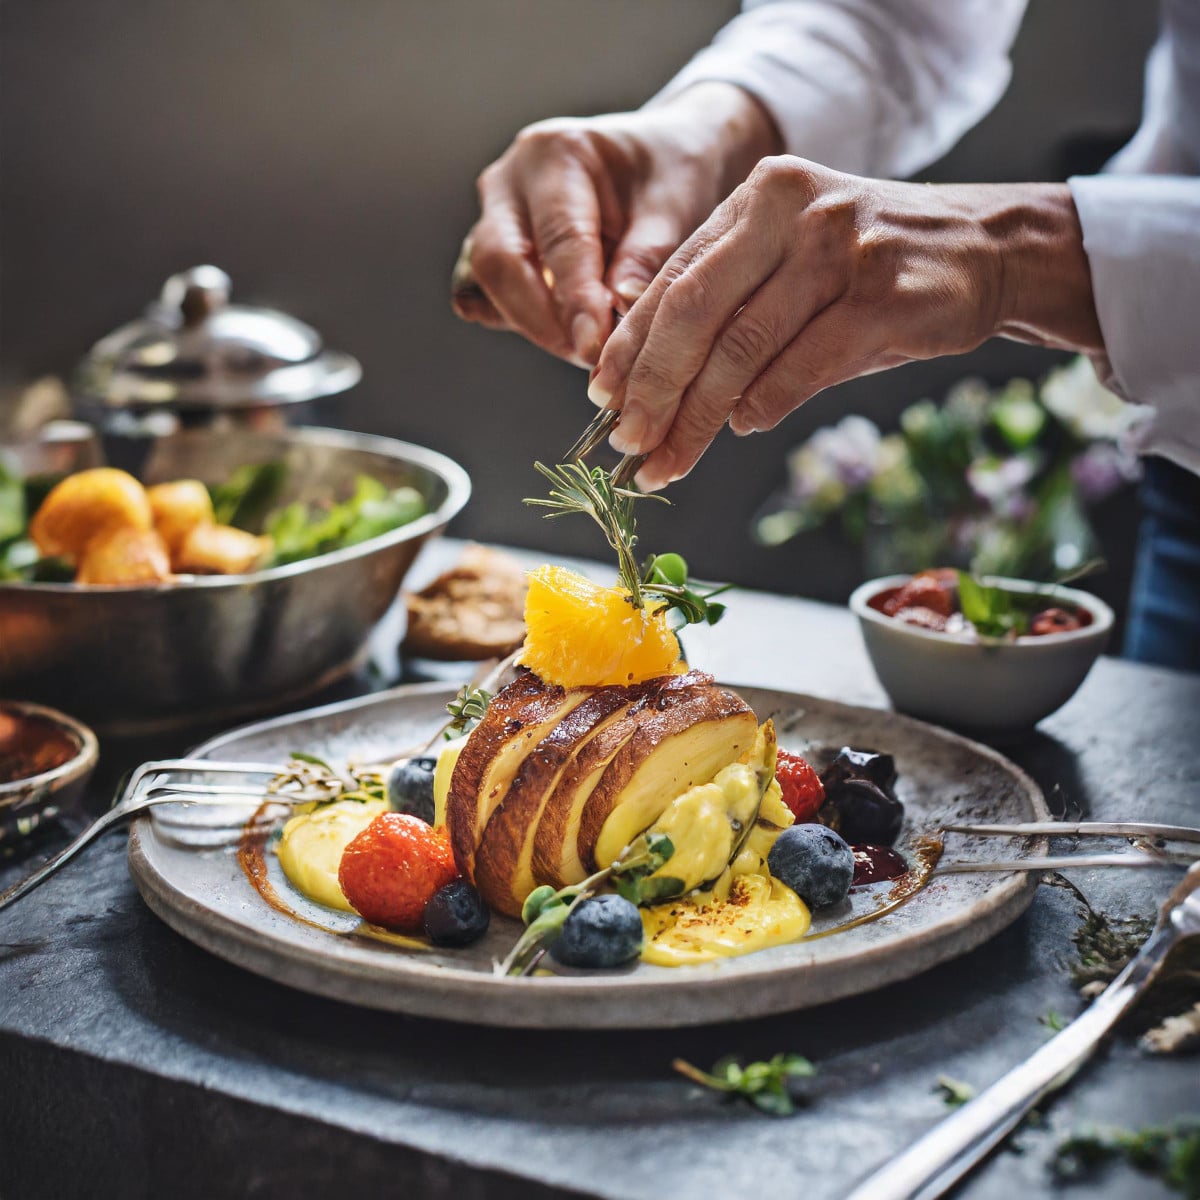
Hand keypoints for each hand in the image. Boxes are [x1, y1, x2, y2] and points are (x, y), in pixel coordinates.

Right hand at [452, 83, 780, 365]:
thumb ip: (645, 258)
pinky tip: (564, 333)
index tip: (594, 349)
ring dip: (534, 325)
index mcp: (557, 154)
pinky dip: (523, 320)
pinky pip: (489, 295)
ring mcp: (495, 213)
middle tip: (590, 358)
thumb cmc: (672, 174)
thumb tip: (619, 309)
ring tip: (589, 348)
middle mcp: (511, 179)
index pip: (559, 240)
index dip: (575, 301)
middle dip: (540, 321)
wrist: (664, 158)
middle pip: (499, 262)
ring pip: (488, 284)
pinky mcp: (497, 247)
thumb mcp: (675, 207)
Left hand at [586, 157, 1102, 490]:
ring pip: (741, 348)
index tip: (602, 397)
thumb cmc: (872, 271)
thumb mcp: (792, 268)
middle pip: (695, 313)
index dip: (631, 345)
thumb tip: (653, 392)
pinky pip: (801, 366)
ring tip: (666, 460)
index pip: (674, 279)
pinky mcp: (884, 295)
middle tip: (626, 442)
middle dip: (652, 387)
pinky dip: (763, 406)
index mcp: (759, 196)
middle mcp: (794, 209)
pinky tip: (740, 430)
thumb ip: (729, 309)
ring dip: (695, 417)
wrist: (987, 249)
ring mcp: (841, 247)